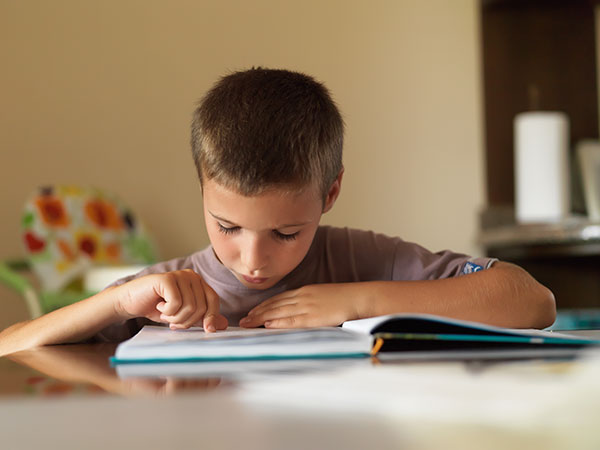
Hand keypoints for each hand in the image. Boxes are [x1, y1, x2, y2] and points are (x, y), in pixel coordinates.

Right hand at [114, 270, 227, 331]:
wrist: (129, 302)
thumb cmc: (157, 308)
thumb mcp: (183, 316)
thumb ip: (203, 318)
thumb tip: (224, 325)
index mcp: (198, 282)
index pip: (213, 300)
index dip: (211, 317)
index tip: (207, 331)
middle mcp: (191, 276)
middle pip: (201, 306)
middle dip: (187, 321)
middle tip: (173, 321)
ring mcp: (179, 275)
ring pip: (190, 307)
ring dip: (176, 318)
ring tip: (165, 313)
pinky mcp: (167, 279)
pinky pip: (176, 303)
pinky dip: (167, 312)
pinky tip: (158, 306)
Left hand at [239, 283, 362, 328]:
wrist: (359, 297)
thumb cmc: (345, 298)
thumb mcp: (323, 295)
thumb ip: (310, 301)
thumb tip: (301, 310)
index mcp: (305, 291)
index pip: (279, 298)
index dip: (264, 305)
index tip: (252, 311)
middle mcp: (302, 297)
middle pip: (274, 305)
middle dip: (257, 313)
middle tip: (243, 320)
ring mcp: (307, 307)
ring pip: (279, 312)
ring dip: (261, 318)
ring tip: (248, 324)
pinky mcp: (313, 317)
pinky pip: (292, 321)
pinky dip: (277, 323)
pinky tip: (267, 326)